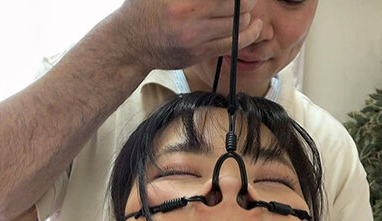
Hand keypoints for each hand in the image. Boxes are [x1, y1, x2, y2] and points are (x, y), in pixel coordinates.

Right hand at [114, 0, 263, 70]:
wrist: (129, 44)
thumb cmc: (144, 10)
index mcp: (183, 1)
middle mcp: (190, 19)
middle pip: (236, 6)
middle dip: (247, 0)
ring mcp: (195, 40)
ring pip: (239, 27)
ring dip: (249, 16)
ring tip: (250, 10)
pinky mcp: (199, 54)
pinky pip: (232, 45)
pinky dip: (247, 34)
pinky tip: (252, 26)